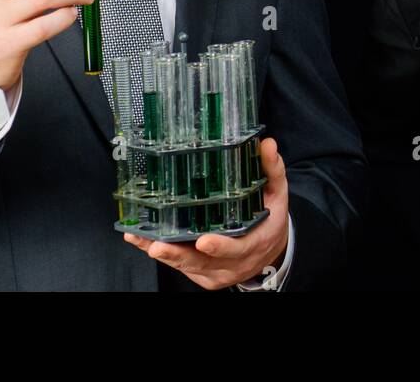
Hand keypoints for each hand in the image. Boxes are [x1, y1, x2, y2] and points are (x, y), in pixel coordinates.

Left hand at [124, 137, 290, 289]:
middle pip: (204, 262)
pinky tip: (143, 241)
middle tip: (158, 246)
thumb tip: (267, 144)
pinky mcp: (202, 274)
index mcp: (254, 242)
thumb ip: (271, 170)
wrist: (269, 250)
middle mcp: (233, 262)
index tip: (204, 240)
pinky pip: (180, 266)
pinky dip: (161, 254)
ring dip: (164, 255)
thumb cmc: (269, 219)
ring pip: (187, 265)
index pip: (237, 248)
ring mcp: (215, 271)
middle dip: (179, 255)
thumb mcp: (277, 193)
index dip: (220, 247)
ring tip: (143, 241)